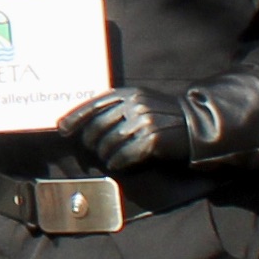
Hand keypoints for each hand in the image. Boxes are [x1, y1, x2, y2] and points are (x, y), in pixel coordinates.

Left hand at [59, 87, 182, 173]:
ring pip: (108, 144)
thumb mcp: (141, 102)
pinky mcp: (152, 139)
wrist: (197, 125)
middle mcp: (135, 105)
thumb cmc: (163, 116)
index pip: (93, 104)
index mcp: (129, 94)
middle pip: (97, 127)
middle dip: (90, 142)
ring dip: (105, 155)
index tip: (62, 129)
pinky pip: (123, 155)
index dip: (74, 117)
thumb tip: (83, 124)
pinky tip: (119, 164)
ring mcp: (144, 122)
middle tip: (93, 150)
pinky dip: (117, 163)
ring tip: (110, 158)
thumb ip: (116, 107)